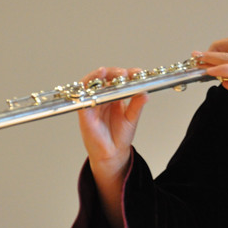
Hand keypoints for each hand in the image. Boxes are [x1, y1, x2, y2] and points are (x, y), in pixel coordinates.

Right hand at [77, 67, 148, 227]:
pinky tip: (94, 84)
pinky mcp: (84, 113)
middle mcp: (102, 98)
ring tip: (107, 72)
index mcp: (114, 97)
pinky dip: (86, 89)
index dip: (127, 74)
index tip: (137, 72)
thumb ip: (137, 105)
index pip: (118, 80)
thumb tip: (145, 93)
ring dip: (98, 76)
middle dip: (114, 72)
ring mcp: (92, 104)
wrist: (113, 154)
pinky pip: (82, 98)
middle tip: (125, 73)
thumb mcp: (132, 118)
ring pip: (91, 84)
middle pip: (104, 78)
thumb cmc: (120, 136)